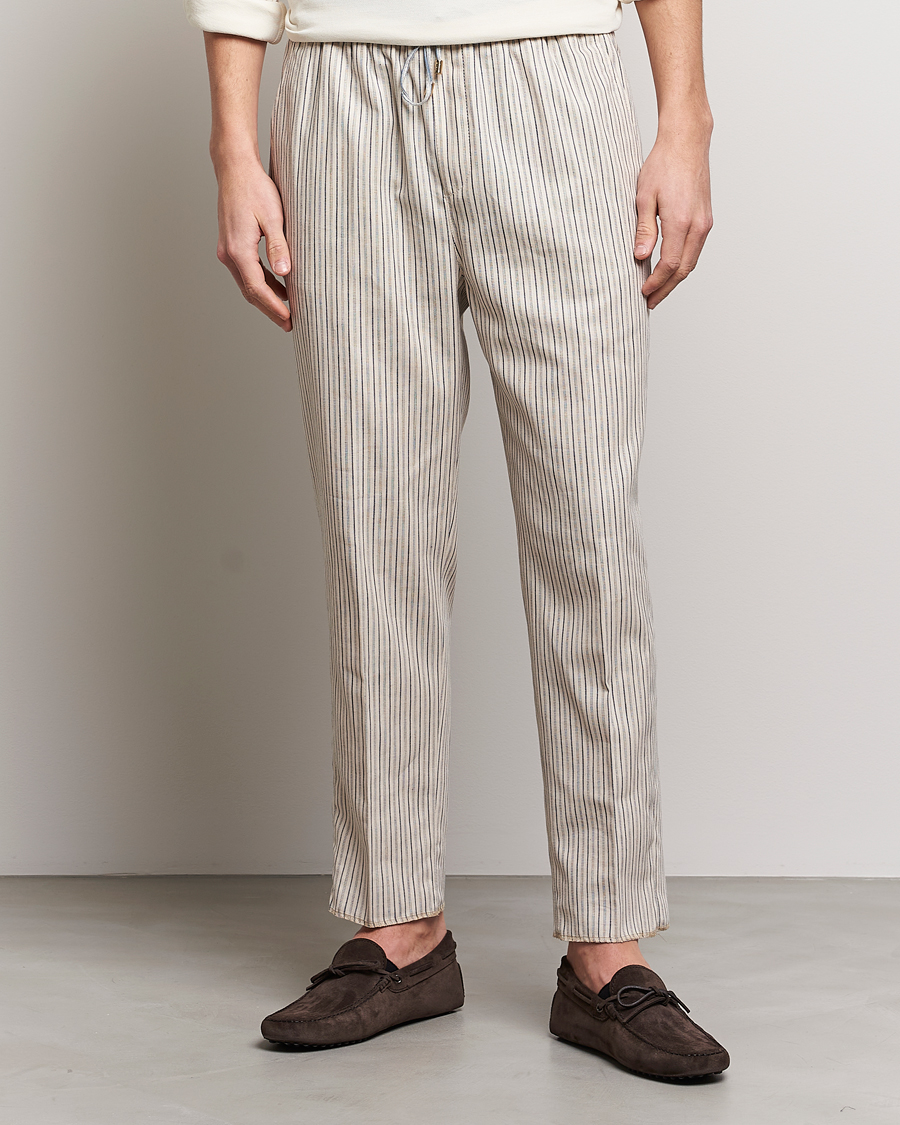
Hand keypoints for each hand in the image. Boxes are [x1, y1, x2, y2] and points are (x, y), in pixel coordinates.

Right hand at [214, 157, 291, 330]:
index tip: (289, 319)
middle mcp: (228, 254)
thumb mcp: (272, 217)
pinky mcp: (230, 245)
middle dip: (270, 310)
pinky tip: (277, 288)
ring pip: (247, 284)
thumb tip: (284, 273)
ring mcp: (227, 250)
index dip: (274, 307)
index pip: (257, 288)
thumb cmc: (255, 189)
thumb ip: (278, 246)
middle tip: (289, 324)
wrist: (235, 169)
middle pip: (250, 292)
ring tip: (285, 312)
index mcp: (238, 250)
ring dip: (265, 299)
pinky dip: (261, 284)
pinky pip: (246, 273)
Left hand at [633, 130, 712, 309]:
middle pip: (684, 270)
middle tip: (650, 302)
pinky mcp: (706, 219)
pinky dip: (683, 265)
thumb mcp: (644, 197)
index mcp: (681, 222)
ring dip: (675, 279)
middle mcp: (698, 225)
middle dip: (666, 289)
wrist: (687, 142)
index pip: (669, 265)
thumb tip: (639, 257)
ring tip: (658, 290)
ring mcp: (705, 223)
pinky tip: (670, 270)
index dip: (656, 282)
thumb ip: (643, 230)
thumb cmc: (663, 164)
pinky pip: (695, 250)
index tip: (642, 292)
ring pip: (692, 262)